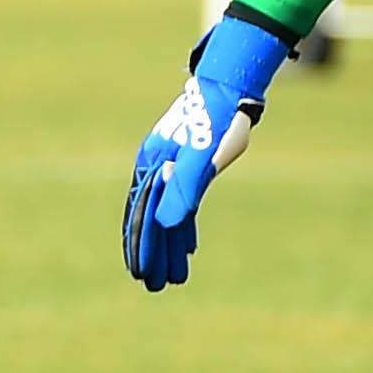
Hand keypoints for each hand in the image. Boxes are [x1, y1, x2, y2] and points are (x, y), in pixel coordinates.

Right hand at [123, 16, 291, 291]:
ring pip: (164, 213)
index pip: (145, 218)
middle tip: (155, 287)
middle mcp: (155, 169)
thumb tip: (168, 224)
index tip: (143, 276)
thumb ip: (185, 190)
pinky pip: (177, 201)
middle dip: (152, 254)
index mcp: (154, 169)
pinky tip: (188, 243)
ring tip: (174, 274)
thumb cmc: (218, 121)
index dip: (144, 249)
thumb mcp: (204, 158)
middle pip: (150, 220)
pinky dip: (181, 226)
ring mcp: (167, 167)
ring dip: (168, 245)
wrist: (229, 86)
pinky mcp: (183, 165)